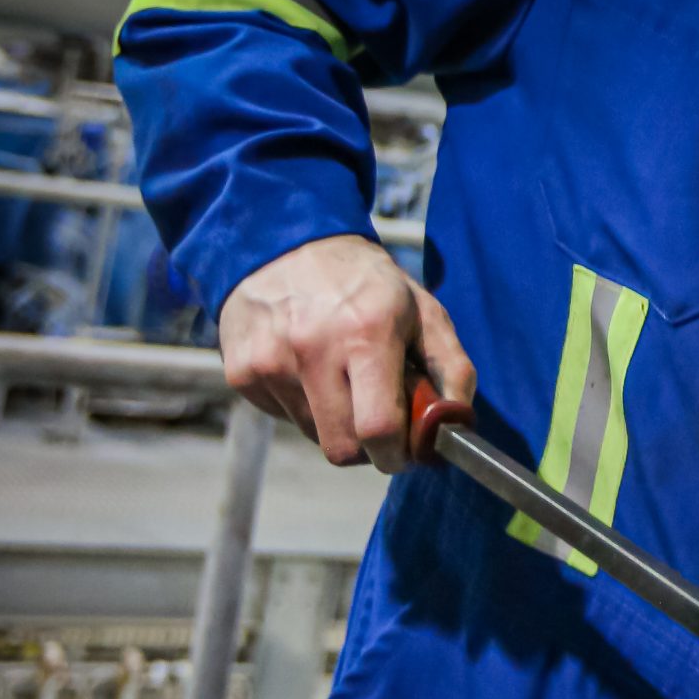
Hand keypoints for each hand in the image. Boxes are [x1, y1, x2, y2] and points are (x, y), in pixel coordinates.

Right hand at [219, 235, 475, 472]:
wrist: (284, 244)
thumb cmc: (365, 284)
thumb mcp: (424, 311)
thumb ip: (452, 369)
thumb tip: (457, 424)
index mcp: (365, 334)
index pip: (378, 428)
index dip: (396, 454)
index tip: (404, 451)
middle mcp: (312, 349)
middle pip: (342, 447)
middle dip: (368, 447)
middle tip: (379, 421)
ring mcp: (270, 361)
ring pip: (313, 436)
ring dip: (336, 423)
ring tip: (343, 380)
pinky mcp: (241, 372)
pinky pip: (284, 417)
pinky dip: (305, 406)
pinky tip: (309, 370)